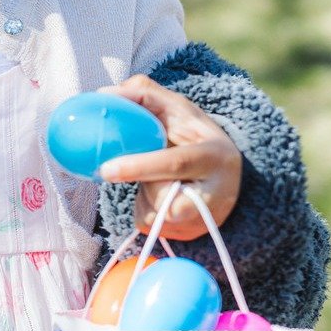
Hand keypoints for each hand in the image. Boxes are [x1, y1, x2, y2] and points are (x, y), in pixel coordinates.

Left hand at [97, 75, 241, 240]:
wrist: (226, 176)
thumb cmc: (194, 137)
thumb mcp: (179, 110)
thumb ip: (145, 95)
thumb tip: (104, 95)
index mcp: (215, 155)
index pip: (176, 164)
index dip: (140, 167)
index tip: (106, 169)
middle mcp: (217, 193)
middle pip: (164, 201)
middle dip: (142, 188)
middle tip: (114, 171)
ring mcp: (204, 220)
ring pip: (152, 214)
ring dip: (143, 195)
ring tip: (163, 180)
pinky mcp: (188, 235)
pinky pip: (147, 224)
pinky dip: (144, 208)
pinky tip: (162, 197)